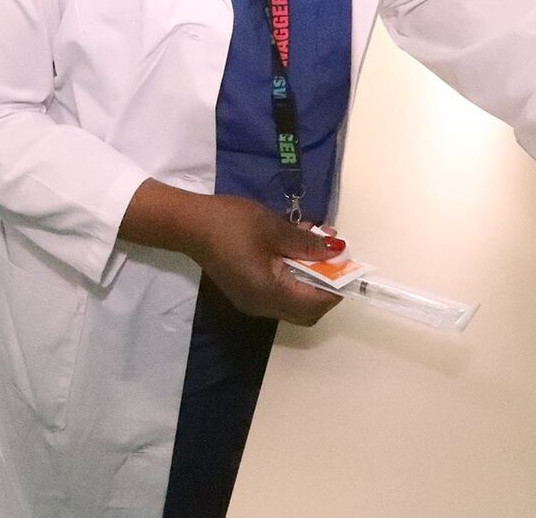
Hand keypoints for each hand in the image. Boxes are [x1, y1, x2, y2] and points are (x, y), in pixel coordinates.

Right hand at [119, 180, 343, 325]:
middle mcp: (264, 306)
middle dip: (326, 287)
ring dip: (309, 281)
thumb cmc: (232, 224)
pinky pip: (278, 295)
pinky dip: (293, 279)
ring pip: (294, 304)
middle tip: (331, 257)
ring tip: (313, 246)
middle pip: (308, 311)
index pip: (317, 303)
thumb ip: (307, 244)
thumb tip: (336, 251)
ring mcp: (253, 302)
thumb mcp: (274, 228)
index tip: (346, 263)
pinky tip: (292, 252)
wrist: (189, 225)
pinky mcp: (245, 293)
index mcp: (272, 293)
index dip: (337, 286)